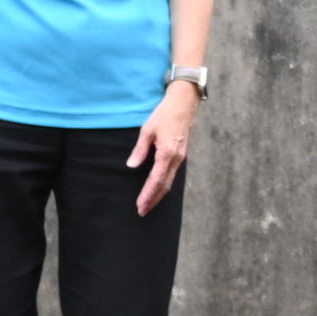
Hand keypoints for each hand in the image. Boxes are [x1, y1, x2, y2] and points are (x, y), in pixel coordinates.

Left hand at [132, 83, 199, 212]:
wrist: (184, 104)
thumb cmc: (165, 115)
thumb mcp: (148, 130)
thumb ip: (140, 150)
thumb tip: (131, 166)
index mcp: (167, 153)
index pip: (156, 180)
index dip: (148, 194)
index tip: (140, 205)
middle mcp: (176, 159)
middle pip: (164, 186)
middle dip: (153, 200)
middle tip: (142, 212)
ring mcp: (180, 158)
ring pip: (169, 182)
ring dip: (159, 195)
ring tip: (148, 205)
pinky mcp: (180, 155)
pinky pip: (172, 175)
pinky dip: (164, 186)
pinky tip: (158, 189)